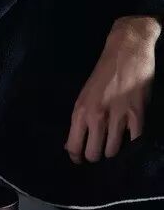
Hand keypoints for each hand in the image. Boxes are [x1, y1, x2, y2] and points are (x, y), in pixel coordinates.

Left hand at [64, 17, 158, 163]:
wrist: (126, 50)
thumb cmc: (103, 73)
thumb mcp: (84, 95)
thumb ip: (80, 120)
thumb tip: (71, 145)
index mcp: (79, 110)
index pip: (73, 146)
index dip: (77, 157)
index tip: (81, 159)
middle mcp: (95, 116)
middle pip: (93, 154)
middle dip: (96, 156)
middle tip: (100, 150)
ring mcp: (117, 116)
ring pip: (112, 151)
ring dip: (114, 151)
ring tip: (115, 142)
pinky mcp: (137, 114)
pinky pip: (134, 141)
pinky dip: (132, 143)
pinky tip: (130, 137)